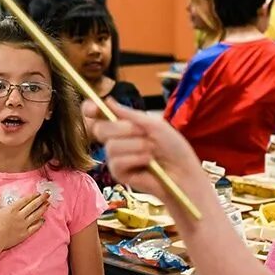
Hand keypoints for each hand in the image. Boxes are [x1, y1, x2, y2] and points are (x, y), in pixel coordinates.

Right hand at [0, 187, 48, 250]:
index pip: (26, 200)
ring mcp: (24, 225)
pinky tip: (43, 220)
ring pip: (36, 215)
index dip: (33, 196)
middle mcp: (20, 216)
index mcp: (12, 209)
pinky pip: (35, 227)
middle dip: (41, 199)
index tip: (38, 193)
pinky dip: (40, 223)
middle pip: (33, 206)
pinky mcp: (25, 234)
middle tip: (47, 194)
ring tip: (48, 204)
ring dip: (43, 209)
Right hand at [83, 100, 206, 207]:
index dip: (91, 110)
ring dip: (136, 146)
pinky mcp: (118, 174)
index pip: (98, 116)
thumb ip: (129, 114)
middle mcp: (116, 141)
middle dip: (124, 129)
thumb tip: (108, 101)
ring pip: (111, 146)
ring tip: (151, 152)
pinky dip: (135, 159)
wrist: (183, 172)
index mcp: (123, 127)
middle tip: (144, 133)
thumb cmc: (173, 148)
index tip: (91, 108)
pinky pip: (117, 161)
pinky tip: (148, 163)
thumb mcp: (154, 124)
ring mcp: (116, 158)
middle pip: (101, 129)